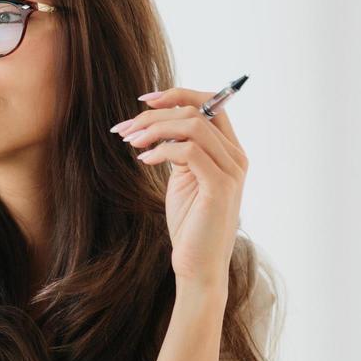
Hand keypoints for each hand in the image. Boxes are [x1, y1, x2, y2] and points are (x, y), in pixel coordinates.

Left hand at [110, 88, 247, 288]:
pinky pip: (188, 151)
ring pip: (192, 125)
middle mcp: (236, 156)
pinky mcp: (219, 187)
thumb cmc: (189, 223)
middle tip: (124, 129)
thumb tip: (157, 126)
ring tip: (130, 142)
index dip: (177, 95)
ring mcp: (231, 171)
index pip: (210, 104)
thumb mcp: (184, 178)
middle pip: (197, 111)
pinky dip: (161, 150)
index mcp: (229, 151)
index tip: (144, 101)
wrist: (198, 264)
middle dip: (154, 115)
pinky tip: (143, 160)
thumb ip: (180, 150)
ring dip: (154, 129)